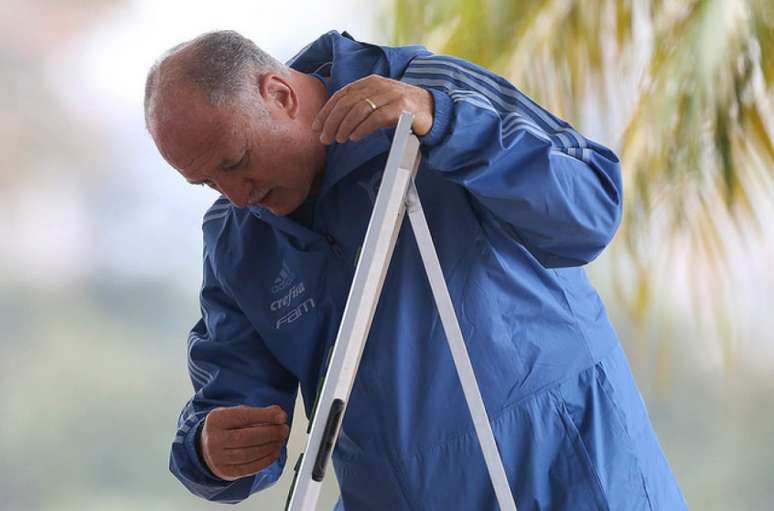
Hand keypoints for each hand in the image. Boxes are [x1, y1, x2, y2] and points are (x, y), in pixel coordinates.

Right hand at [200, 404, 289, 480]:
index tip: (281, 417)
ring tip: (280, 440)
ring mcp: (218, 458)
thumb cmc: (225, 428)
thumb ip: (257, 413)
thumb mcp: (236, 414)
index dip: (265, 416)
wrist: (205, 448)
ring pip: (249, 454)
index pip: (243, 417)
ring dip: (270, 447)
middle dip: (270, 433)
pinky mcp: (226, 472)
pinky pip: (249, 468)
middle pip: (246, 437)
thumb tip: (278, 414)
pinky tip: (274, 452)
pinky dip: (266, 460)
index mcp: (217, 420)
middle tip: (284, 430)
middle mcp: (214, 440)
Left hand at [312, 74, 433, 143]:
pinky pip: (376, 118)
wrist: (433, 110)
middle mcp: (379, 85)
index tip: (317, 126)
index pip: (342, 94)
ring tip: (339, 139)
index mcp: (370, 81)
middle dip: (332, 121)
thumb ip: (360, 106)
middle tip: (325, 138)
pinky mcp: (401, 107)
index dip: (327, 111)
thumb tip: (333, 122)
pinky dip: (362, 128)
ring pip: (359, 109)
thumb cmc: (402, 110)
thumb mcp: (379, 102)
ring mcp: (391, 95)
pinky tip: (354, 138)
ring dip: (345, 126)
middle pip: (348, 102)